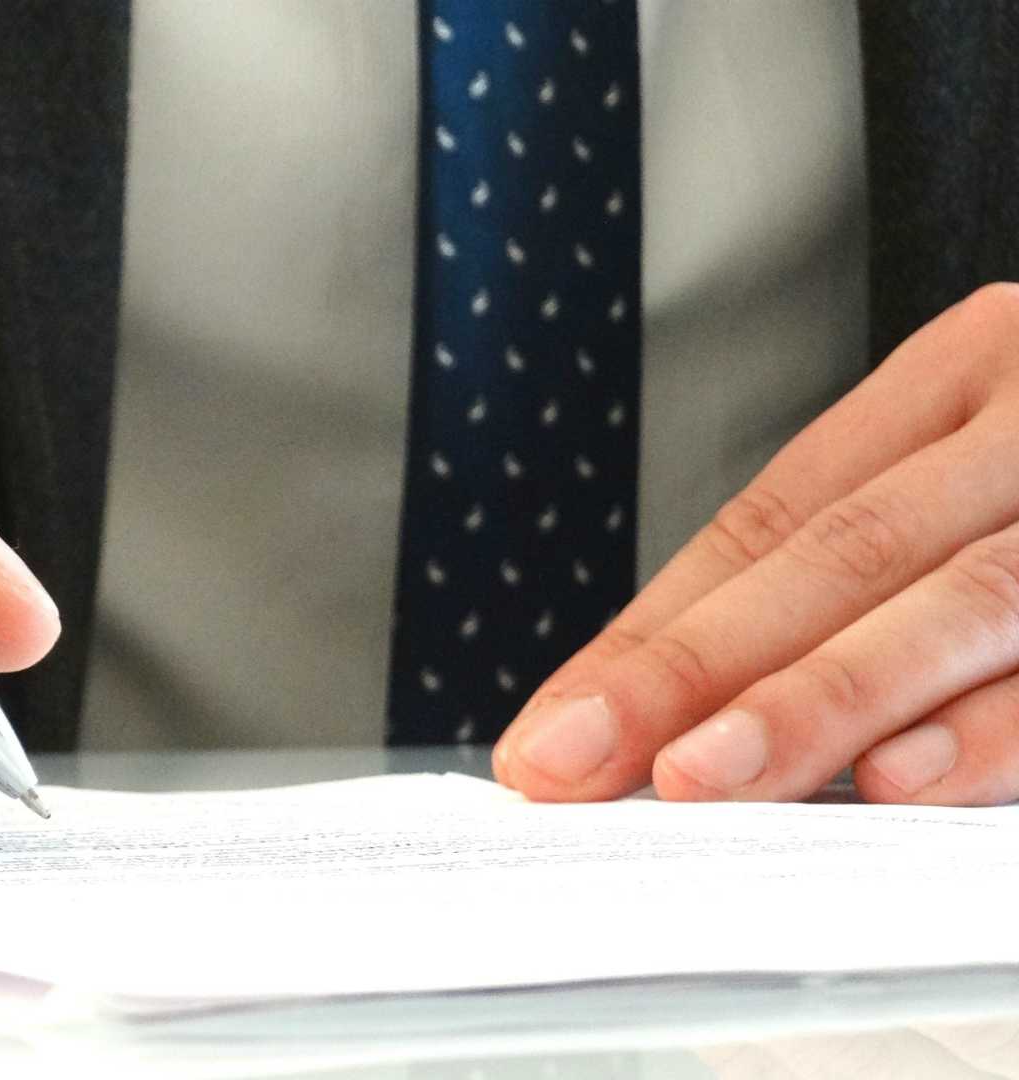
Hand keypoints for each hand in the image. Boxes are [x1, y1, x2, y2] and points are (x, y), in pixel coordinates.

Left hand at [495, 284, 1018, 805]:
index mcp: (963, 375)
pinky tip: (901, 783)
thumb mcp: (993, 470)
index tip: (551, 733)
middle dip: (695, 671)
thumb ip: (871, 568)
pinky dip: (994, 732)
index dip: (653, 636)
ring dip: (818, 702)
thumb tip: (681, 717)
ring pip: (957, 601)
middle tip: (577, 766)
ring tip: (698, 779)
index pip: (772, 519)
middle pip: (840, 551)